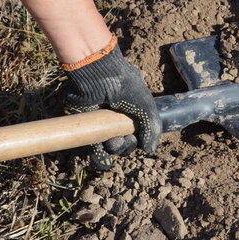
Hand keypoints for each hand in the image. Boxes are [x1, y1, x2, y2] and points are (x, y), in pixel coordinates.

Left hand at [62, 41, 160, 170]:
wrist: (99, 78)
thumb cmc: (125, 88)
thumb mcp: (147, 107)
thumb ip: (152, 129)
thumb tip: (148, 151)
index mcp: (132, 112)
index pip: (137, 134)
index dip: (139, 140)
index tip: (138, 137)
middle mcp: (117, 119)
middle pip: (124, 143)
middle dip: (127, 145)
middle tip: (126, 138)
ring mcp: (101, 123)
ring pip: (110, 147)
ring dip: (115, 149)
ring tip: (113, 141)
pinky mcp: (86, 126)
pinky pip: (93, 147)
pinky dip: (99, 158)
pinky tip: (104, 162)